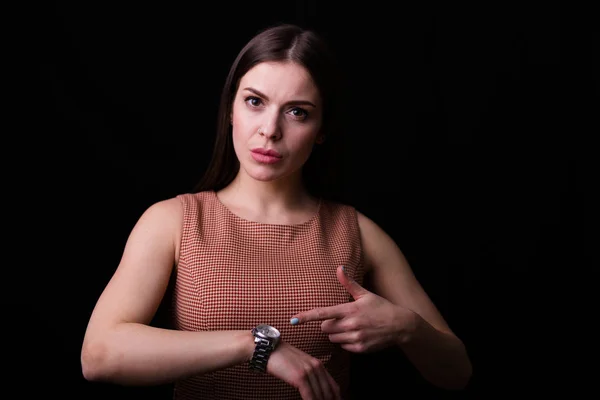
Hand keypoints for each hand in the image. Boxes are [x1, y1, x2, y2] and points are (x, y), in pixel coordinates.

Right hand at [267, 341, 340, 399]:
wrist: (268, 349)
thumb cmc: (281, 358)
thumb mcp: (300, 364)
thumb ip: (310, 374)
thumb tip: (315, 389)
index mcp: (318, 364)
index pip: (334, 386)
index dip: (336, 398)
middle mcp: (316, 367)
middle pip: (329, 392)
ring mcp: (309, 371)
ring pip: (320, 396)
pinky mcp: (300, 377)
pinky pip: (309, 396)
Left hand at [291, 266, 417, 352]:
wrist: (400, 325)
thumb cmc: (381, 307)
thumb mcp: (365, 294)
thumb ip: (349, 283)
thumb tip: (339, 267)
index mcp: (350, 309)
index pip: (323, 313)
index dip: (306, 316)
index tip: (293, 319)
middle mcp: (351, 324)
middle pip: (325, 327)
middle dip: (328, 324)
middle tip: (341, 319)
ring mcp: (356, 337)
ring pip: (332, 338)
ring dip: (336, 334)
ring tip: (350, 327)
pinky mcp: (360, 348)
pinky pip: (343, 346)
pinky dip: (346, 342)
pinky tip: (357, 335)